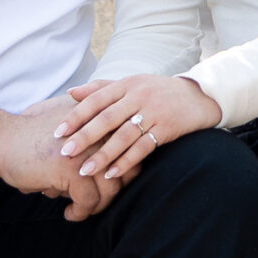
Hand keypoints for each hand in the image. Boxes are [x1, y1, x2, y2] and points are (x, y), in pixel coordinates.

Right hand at [0, 97, 122, 221]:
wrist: (1, 139)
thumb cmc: (33, 139)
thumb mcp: (68, 132)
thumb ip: (92, 143)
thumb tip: (115, 177)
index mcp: (100, 120)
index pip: (129, 149)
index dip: (122, 172)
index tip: (104, 185)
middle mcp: (99, 132)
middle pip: (125, 170)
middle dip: (111, 192)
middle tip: (95, 202)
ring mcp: (87, 151)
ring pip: (110, 189)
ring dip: (97, 206)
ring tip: (82, 210)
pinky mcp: (72, 170)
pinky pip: (89, 201)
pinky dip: (80, 212)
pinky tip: (69, 214)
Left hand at [54, 72, 222, 184]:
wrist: (200, 96)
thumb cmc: (158, 91)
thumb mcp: (131, 84)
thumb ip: (101, 89)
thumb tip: (71, 93)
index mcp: (127, 84)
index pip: (96, 100)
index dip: (76, 116)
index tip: (58, 132)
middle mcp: (139, 96)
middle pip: (107, 118)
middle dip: (84, 137)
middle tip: (65, 153)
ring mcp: (154, 112)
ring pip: (124, 136)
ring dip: (103, 155)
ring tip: (85, 171)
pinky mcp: (168, 128)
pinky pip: (144, 147)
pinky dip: (127, 161)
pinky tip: (112, 174)